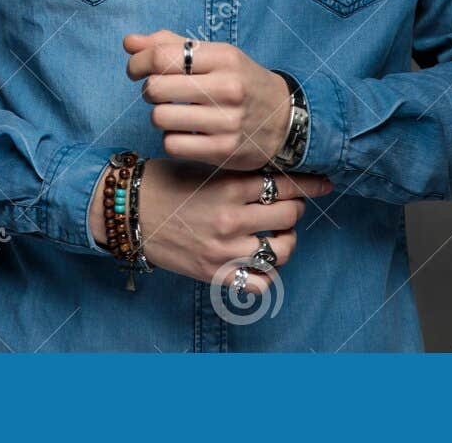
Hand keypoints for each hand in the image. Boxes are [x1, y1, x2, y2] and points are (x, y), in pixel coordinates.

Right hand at [88, 158, 331, 289]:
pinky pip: (259, 283)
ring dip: (286, 240)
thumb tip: (278, 175)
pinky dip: (267, 274)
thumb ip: (240, 172)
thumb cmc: (164, 181)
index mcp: (229, 186)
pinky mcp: (214, 273)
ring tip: (277, 234)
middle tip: (288, 205)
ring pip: (281, 250)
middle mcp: (231, 219)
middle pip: (289, 215)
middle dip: (295, 208)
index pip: (285, 184)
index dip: (308, 184)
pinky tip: (260, 261)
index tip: (322, 184)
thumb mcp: (204, 167)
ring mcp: (224, 250)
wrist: (128, 210)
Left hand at [124, 30, 294, 170]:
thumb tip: (128, 43)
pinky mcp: (223, 151)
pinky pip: (172, 144)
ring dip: (159, 115)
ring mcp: (227, 121)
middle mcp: (227, 87)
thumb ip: (170, 45)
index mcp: (224, 57)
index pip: (162, 56)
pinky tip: (185, 132)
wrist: (286, 121)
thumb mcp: (215, 56)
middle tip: (159, 92)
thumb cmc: (240, 82)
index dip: (138, 62)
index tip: (136, 69)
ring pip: (159, 117)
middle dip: (149, 90)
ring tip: (174, 112)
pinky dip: (171, 138)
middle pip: (155, 88)